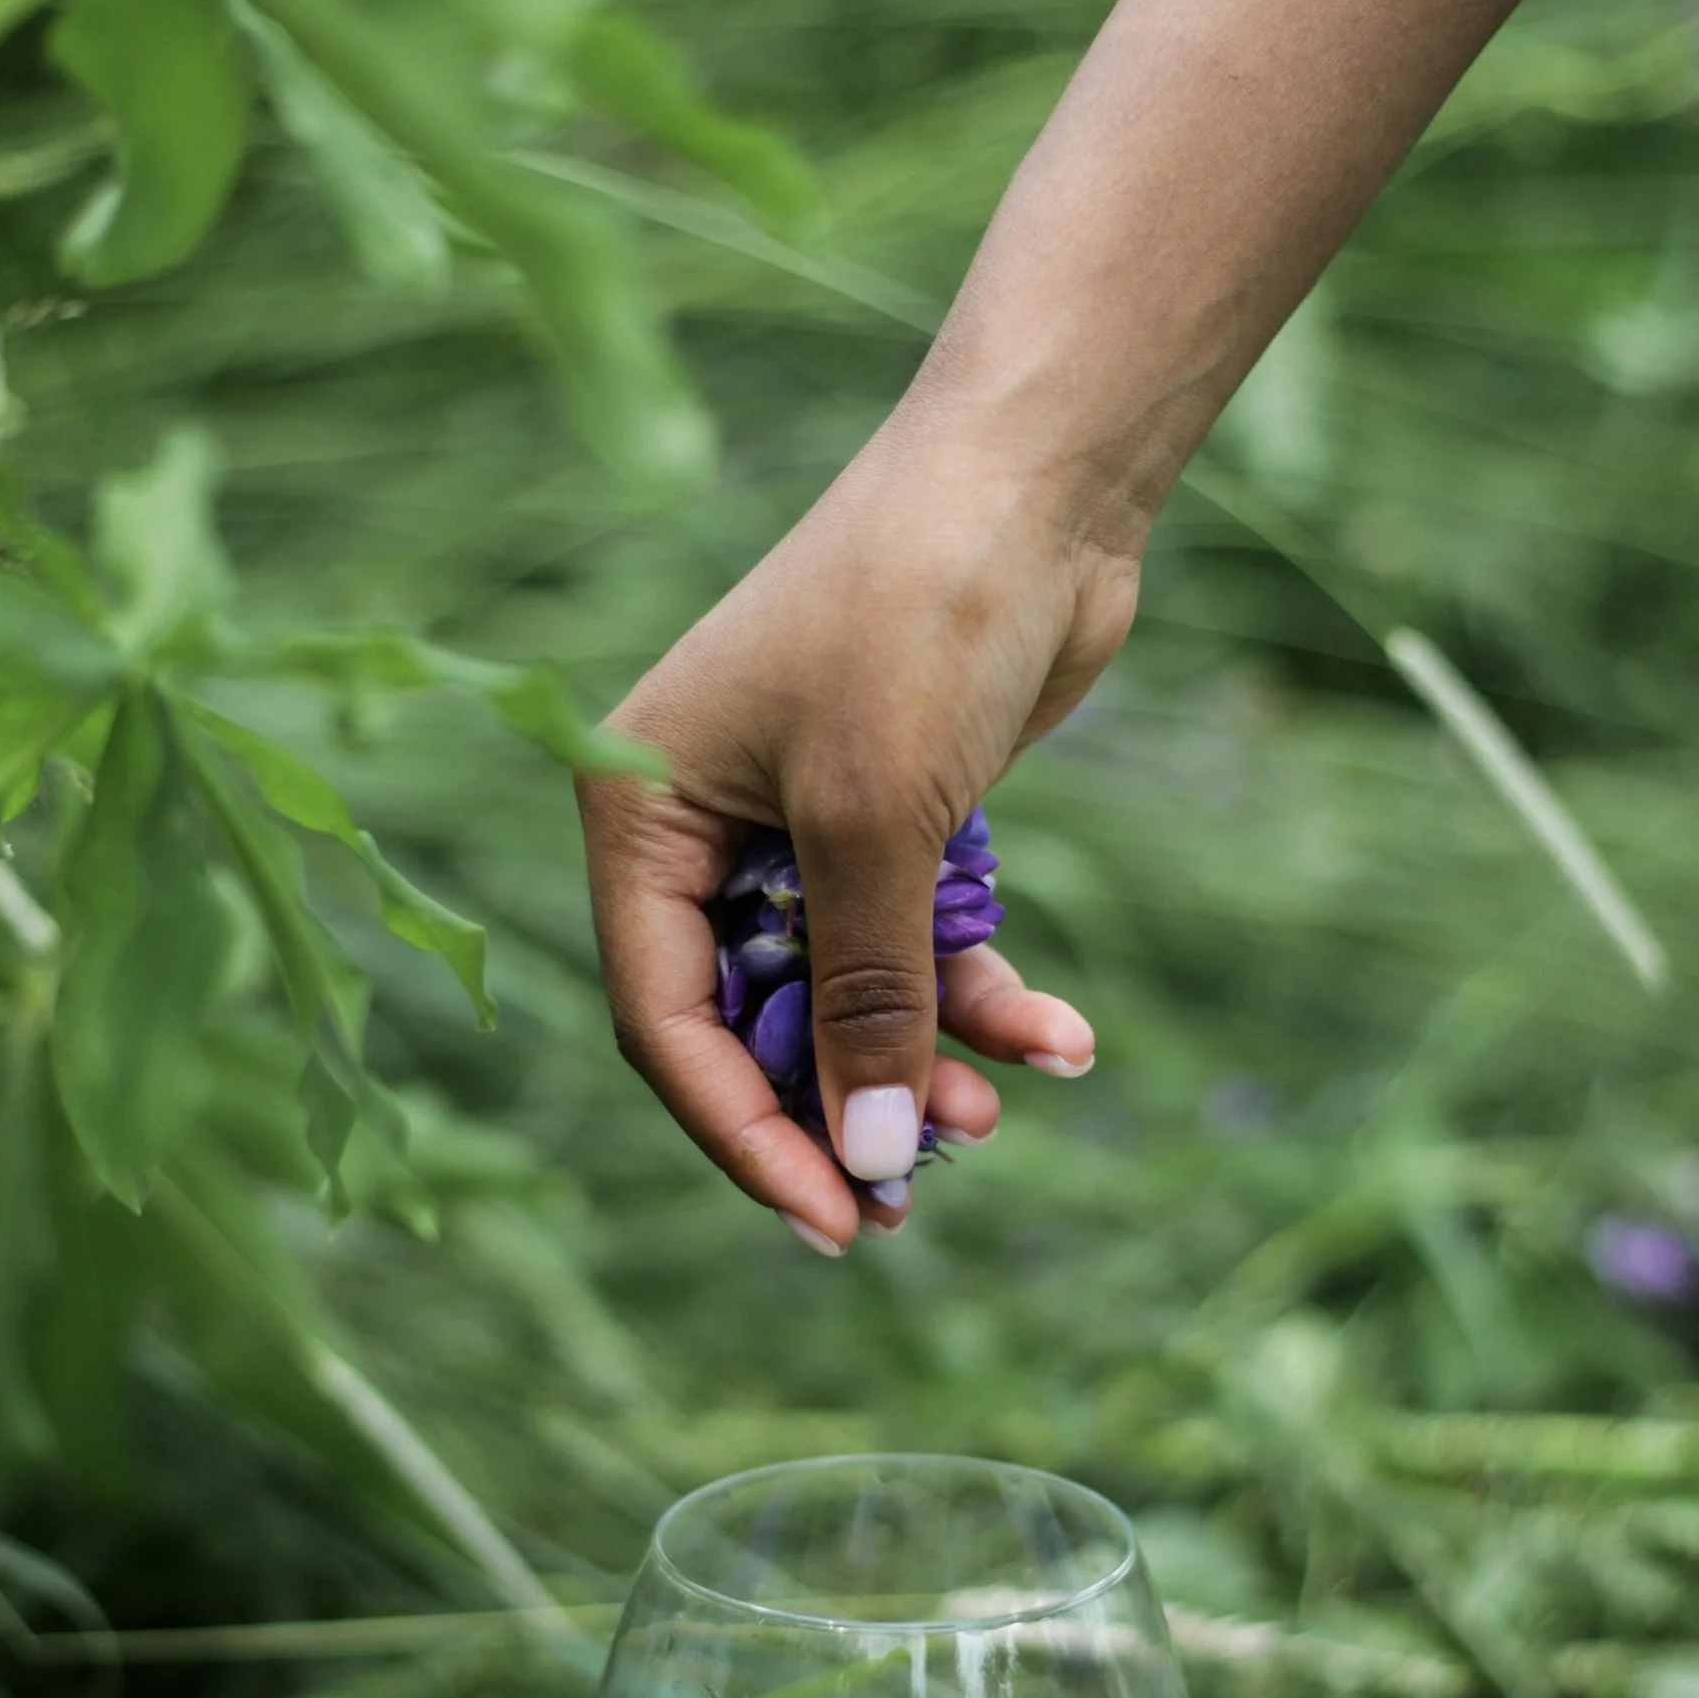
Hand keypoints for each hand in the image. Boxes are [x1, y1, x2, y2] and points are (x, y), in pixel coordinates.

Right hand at [578, 403, 1137, 1248]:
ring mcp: (801, 820)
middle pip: (755, 1020)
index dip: (745, 1132)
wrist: (1039, 475)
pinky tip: (1060, 1040)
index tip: (831, 1221)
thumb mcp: (876, 825)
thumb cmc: (916, 618)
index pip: (668, 1018)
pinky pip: (921, 939)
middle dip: (840, 1104)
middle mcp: (702, 825)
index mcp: (638, 815)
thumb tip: (870, 1157)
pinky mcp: (897, 813)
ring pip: (849, 991)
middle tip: (910, 1202)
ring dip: (924, 1058)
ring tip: (997, 1105)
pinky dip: (983, 992)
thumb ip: (867, 998)